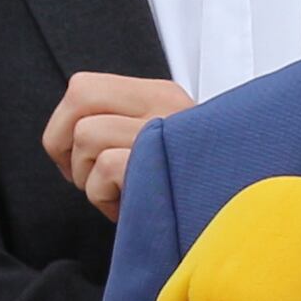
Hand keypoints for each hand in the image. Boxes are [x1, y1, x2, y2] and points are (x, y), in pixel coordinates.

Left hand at [44, 72, 195, 220]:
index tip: (75, 156)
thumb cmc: (188, 188)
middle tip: (81, 172)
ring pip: (87, 136)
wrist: (239, 214)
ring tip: (119, 194)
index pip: (84, 87)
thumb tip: (68, 136)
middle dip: (62, 140)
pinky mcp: (160, 163)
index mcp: (161, 95)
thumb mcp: (161, 143)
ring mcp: (166, 132)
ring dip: (89, 178)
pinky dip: (103, 197)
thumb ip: (122, 126)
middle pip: (79, 96)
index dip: (63, 123)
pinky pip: (106, 168)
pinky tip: (127, 207)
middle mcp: (166, 105)